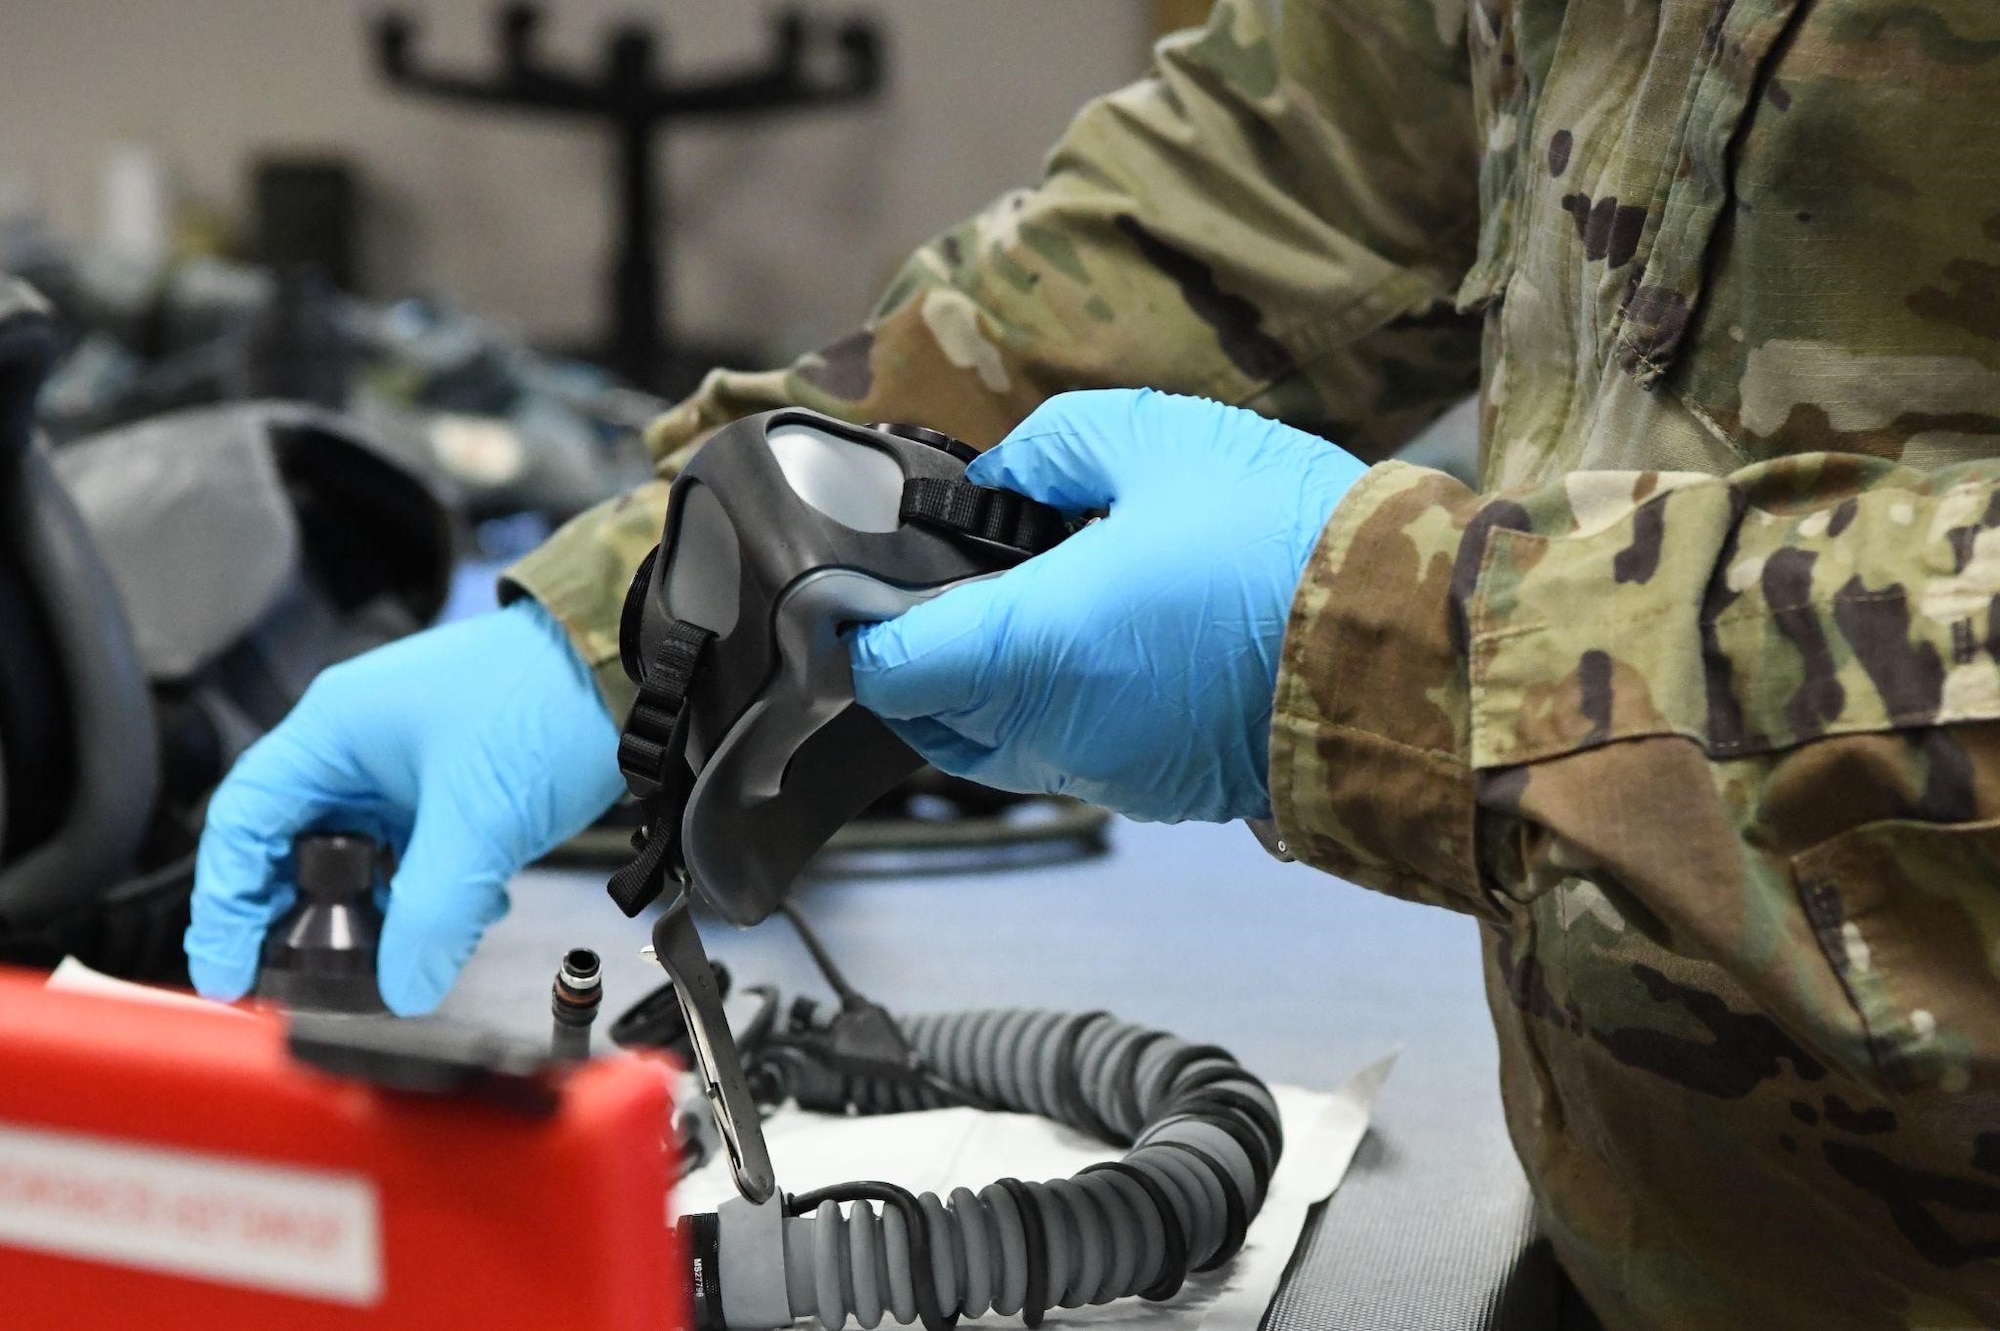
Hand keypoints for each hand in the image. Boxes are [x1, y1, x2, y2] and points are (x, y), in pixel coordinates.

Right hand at [185, 600, 624, 1014]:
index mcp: (334, 730)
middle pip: (297, 847)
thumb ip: (434, 909)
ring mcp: (409, 767)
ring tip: (399, 960)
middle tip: (314, 980)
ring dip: (380, 913)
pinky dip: (430, 895)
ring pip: (364, 859)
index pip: (245, 822)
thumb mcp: (480, 816)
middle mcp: (360, 747)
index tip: (226, 969)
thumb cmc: (548, 699)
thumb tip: (403, 987)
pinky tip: (462, 919)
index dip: (226, 901)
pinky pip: (417, 855)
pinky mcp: (457, 788)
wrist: (634, 667)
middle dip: (306, 919)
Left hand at [848, 388, 1365, 823]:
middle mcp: (1059, 732)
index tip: (855, 586)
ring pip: (1001, 741)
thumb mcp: (1159, 439)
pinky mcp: (1160, 791)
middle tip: (953, 576)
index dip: (856, 628)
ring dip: (993, 681)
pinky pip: (1073, 754)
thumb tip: (998, 482)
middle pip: (933, 713)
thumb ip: (1049, 452)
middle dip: (926, 650)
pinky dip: (1063, 706)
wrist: (1418, 646)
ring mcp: (1111, 773)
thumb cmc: (1290, 543)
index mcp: (1037, 648)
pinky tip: (1111, 639)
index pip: (886, 669)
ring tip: (1040, 597)